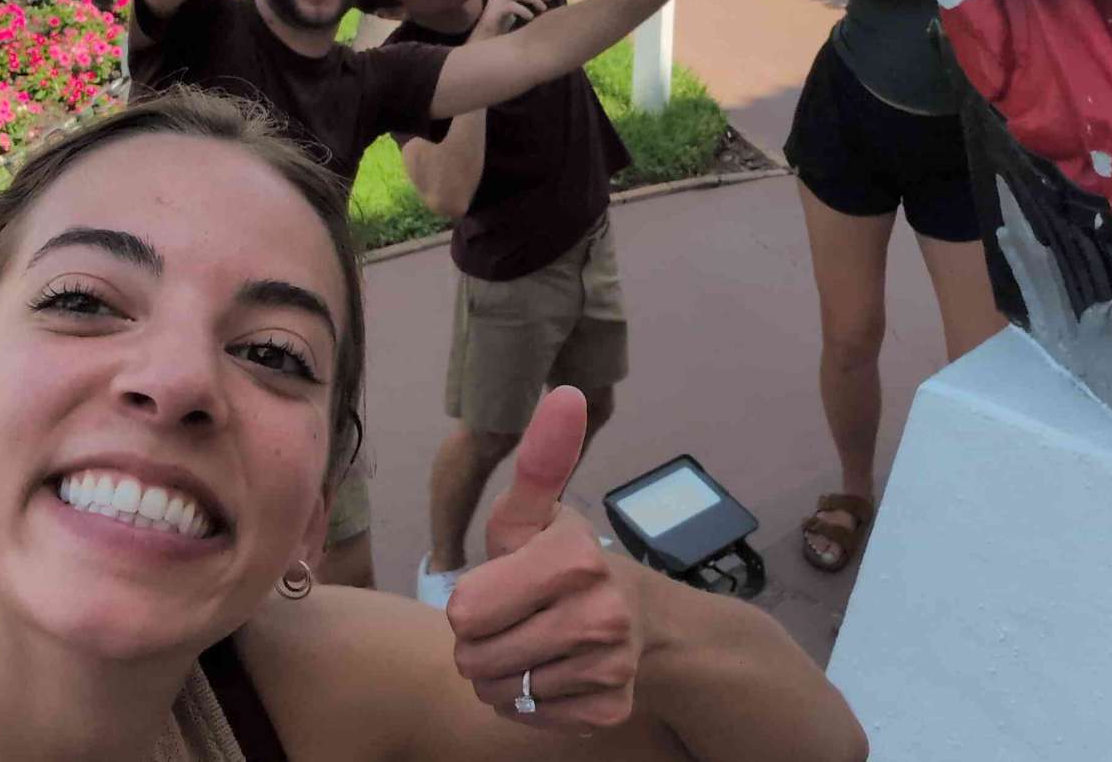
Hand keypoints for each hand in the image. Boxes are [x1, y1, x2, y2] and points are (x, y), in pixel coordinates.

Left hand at [447, 387, 645, 732]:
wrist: (647, 621)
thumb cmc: (568, 561)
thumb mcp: (540, 515)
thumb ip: (540, 462)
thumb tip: (565, 392)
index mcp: (574, 560)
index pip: (464, 611)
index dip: (473, 600)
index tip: (504, 585)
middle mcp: (599, 615)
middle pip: (475, 657)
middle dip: (481, 643)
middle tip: (515, 619)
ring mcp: (608, 667)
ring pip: (499, 692)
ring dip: (503, 675)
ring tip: (532, 646)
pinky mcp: (609, 709)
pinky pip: (530, 719)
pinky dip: (531, 704)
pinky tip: (554, 674)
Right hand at [472, 0, 546, 41]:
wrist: (484, 45)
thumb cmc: (499, 31)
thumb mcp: (512, 15)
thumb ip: (521, 6)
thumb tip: (542, 3)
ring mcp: (495, 4)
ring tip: (542, 9)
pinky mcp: (495, 13)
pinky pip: (512, 7)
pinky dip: (524, 10)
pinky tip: (530, 18)